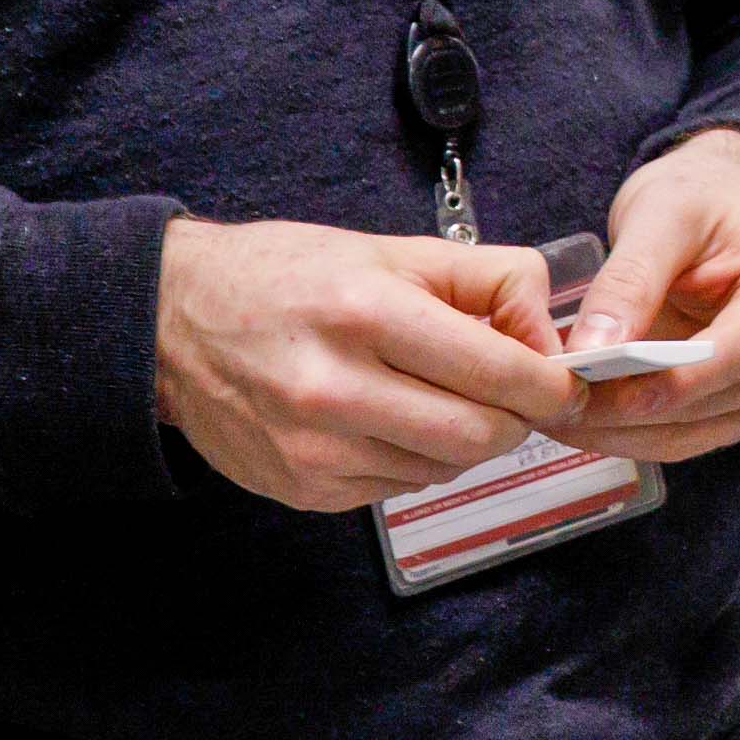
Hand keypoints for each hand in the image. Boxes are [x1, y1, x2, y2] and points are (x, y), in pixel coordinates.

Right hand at [152, 216, 567, 511]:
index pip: (496, 371)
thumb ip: (488, 280)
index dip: (550, 385)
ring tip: (436, 397)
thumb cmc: (290, 276)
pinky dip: (413, 459)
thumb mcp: (391, 249)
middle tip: (511, 397)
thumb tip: (549, 336)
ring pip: (443, 470)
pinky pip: (396, 488)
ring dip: (463, 441)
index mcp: (366, 312)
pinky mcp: (304, 490)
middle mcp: (336, 388)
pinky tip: (385, 420)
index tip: (567, 384)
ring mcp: (316, 449)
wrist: (173, 324)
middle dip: (514, 421)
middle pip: (479, 437)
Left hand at [554, 127, 739, 464]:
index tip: (593, 388)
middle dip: (626, 409)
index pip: (735, 355)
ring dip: (619, 431)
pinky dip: (628, 431)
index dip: (664, 381)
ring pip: (691, 434)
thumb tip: (596, 349)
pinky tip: (581, 413)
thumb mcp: (662, 214)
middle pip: (710, 403)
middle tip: (547, 400)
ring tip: (550, 409)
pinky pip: (682, 437)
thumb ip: (630, 280)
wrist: (725, 205)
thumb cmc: (706, 199)